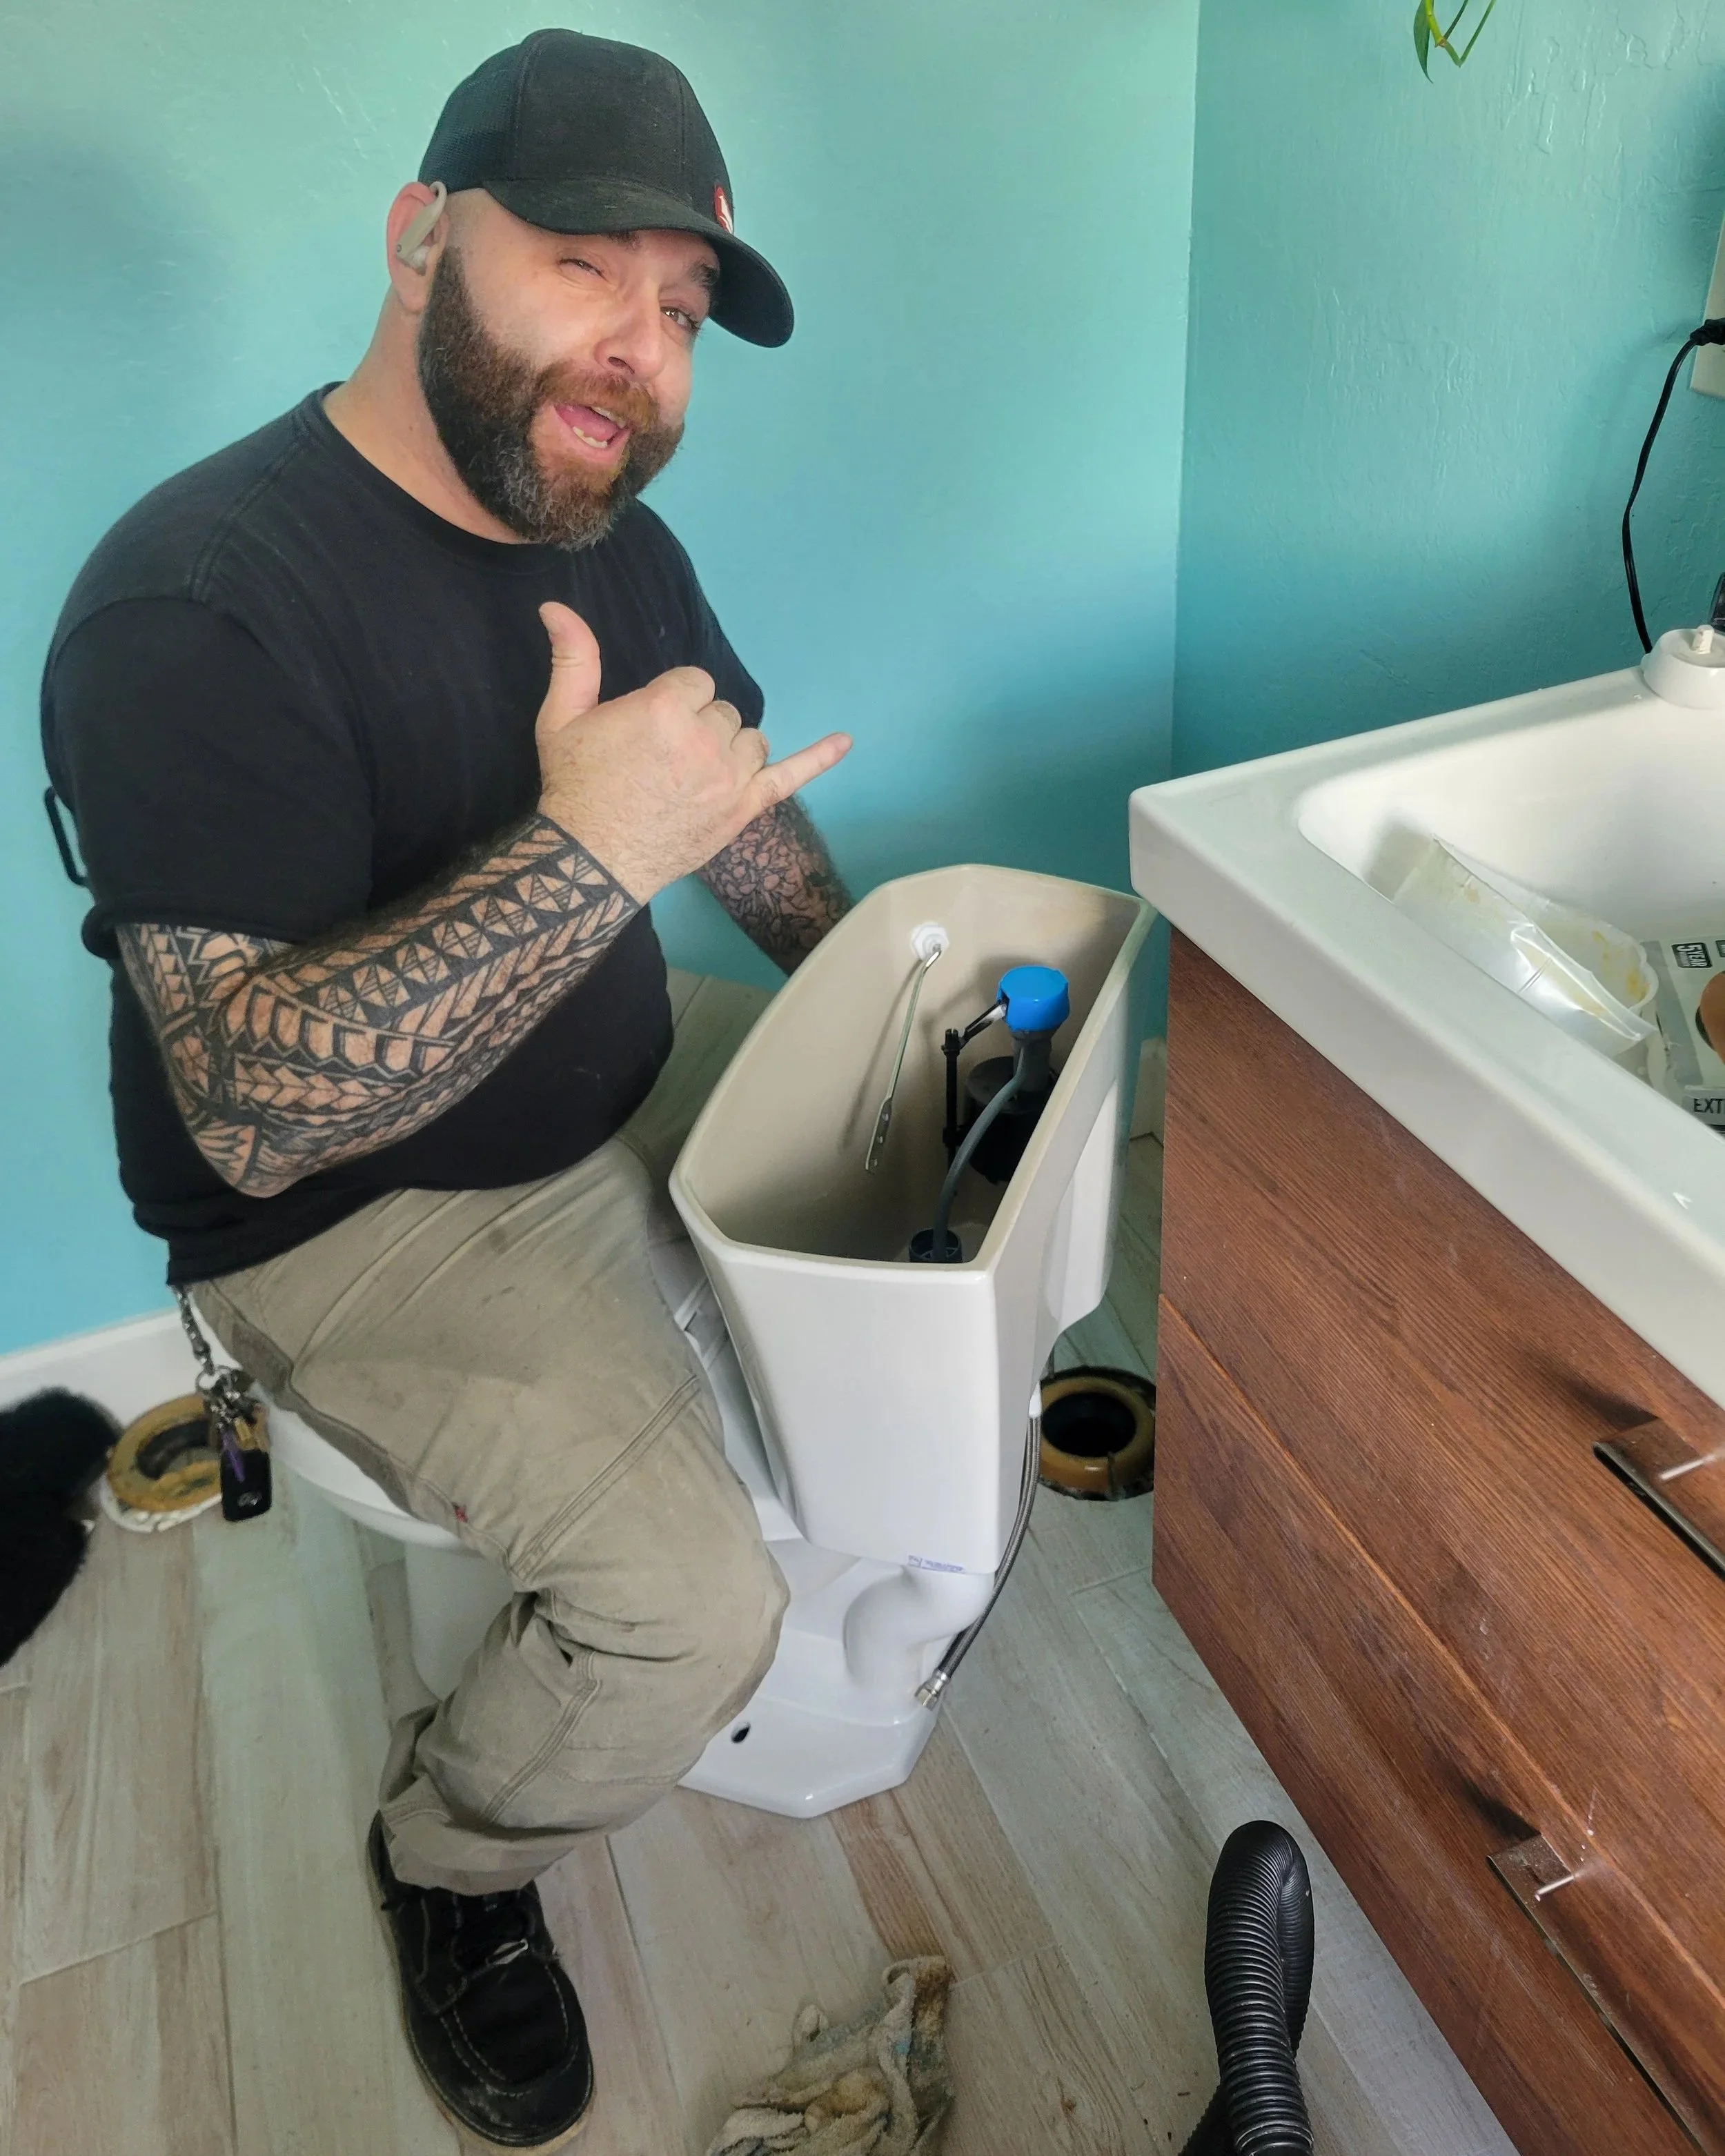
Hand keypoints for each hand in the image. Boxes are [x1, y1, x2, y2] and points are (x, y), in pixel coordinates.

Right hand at [532, 603, 850, 903]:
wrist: (591, 859)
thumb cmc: (575, 786)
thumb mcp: (562, 717)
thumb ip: (574, 660)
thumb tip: (556, 606)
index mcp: (666, 707)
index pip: (695, 682)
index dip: (672, 703)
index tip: (649, 729)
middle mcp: (706, 739)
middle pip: (723, 712)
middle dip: (699, 728)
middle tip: (663, 761)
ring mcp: (730, 776)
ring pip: (751, 740)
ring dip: (731, 750)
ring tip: (695, 774)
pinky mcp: (744, 808)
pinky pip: (792, 776)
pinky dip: (819, 758)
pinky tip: (845, 741)